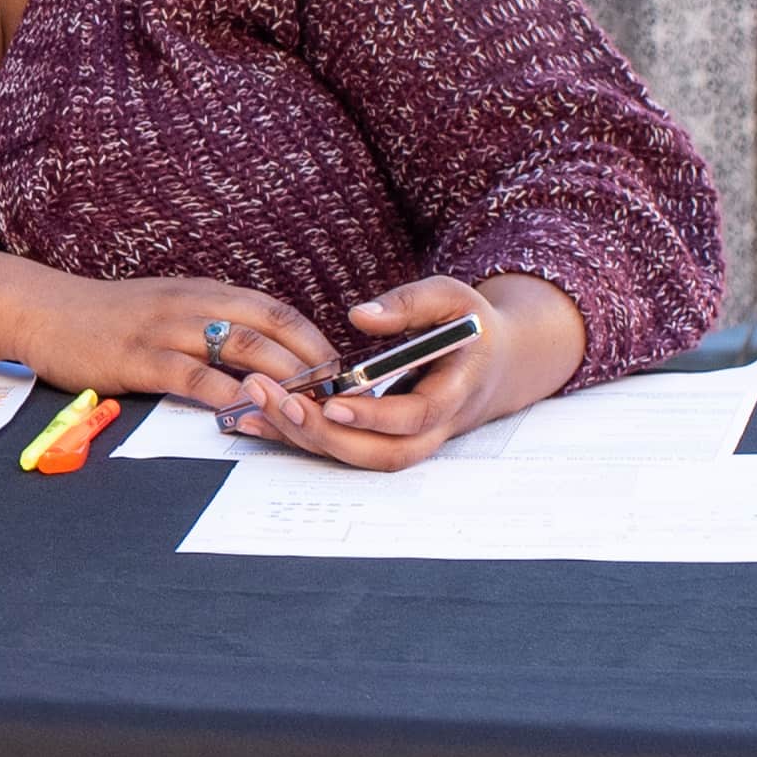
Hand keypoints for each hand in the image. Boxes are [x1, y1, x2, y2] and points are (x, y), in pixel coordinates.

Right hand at [1, 274, 341, 410]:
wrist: (44, 311)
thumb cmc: (106, 318)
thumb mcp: (167, 308)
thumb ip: (208, 324)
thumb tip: (256, 353)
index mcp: (204, 292)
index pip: (275, 310)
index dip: (312, 339)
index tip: (337, 371)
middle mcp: (192, 304)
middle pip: (269, 328)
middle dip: (310, 363)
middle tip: (335, 398)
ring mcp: (167, 329)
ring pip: (241, 349)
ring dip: (280, 379)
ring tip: (306, 407)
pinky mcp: (140, 358)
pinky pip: (194, 377)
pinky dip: (226, 396)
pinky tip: (246, 414)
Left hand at [219, 277, 522, 472]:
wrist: (497, 362)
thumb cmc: (470, 326)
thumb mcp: (452, 297)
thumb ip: (410, 303)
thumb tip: (361, 315)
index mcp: (455, 391)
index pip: (415, 417)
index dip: (373, 416)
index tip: (333, 402)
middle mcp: (433, 428)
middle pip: (382, 453)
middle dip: (327, 435)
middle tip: (281, 402)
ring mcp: (409, 440)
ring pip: (359, 459)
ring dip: (307, 439)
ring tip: (259, 406)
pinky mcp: (384, 440)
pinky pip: (344, 449)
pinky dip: (301, 437)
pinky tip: (259, 417)